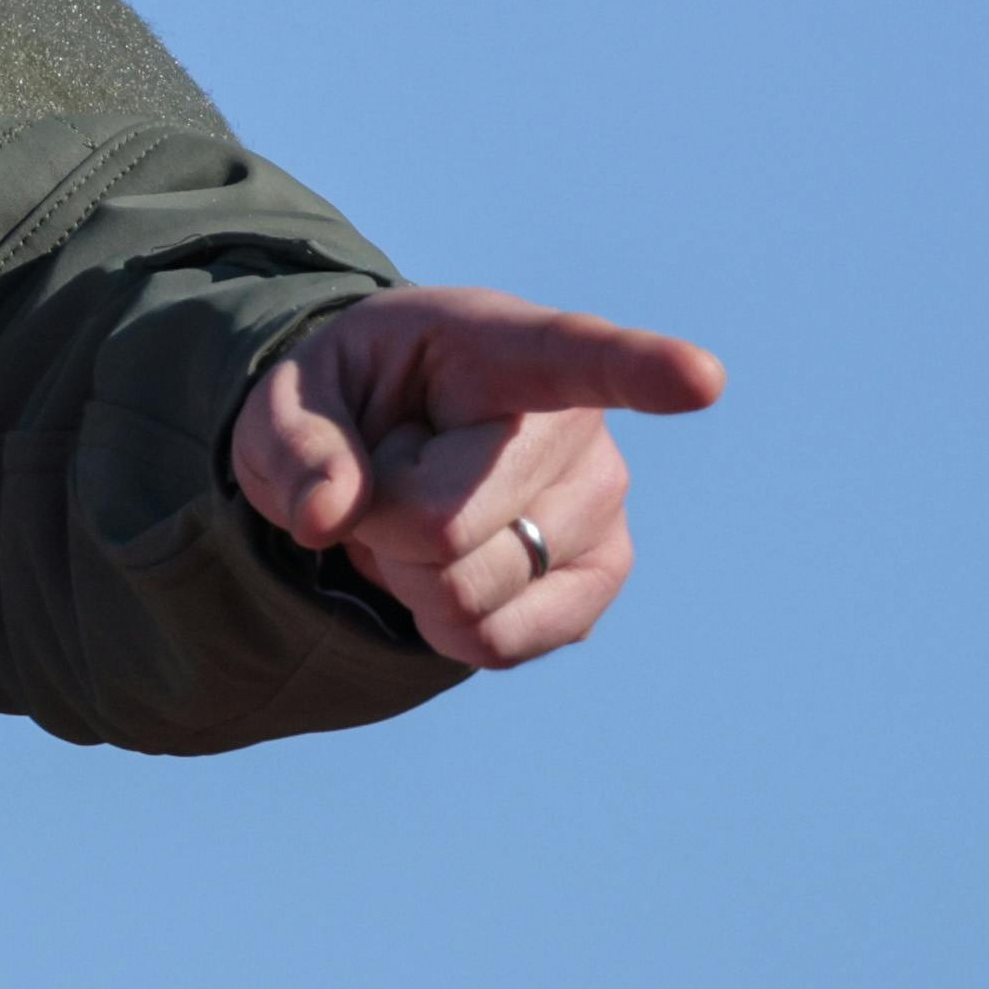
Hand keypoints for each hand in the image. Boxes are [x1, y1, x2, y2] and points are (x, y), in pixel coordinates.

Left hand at [226, 286, 723, 670]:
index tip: (702, 380)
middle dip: (380, 523)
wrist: (392, 444)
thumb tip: (327, 517)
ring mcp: (601, 503)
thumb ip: (293, 447)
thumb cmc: (347, 405)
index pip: (579, 355)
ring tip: (422, 512)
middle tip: (390, 475)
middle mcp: (577, 422)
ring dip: (410, 575)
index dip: (643, 369)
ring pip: (467, 597)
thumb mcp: (286, 403)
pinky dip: (443, 624)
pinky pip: (498, 643)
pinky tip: (452, 564)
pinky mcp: (601, 578)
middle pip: (444, 527)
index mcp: (502, 345)